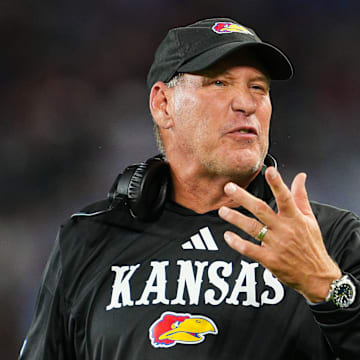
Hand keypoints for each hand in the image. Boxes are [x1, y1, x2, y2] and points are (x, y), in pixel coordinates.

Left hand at [218, 167, 340, 302]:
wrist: (316, 276)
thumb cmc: (312, 244)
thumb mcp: (310, 219)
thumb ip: (301, 196)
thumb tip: (300, 176)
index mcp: (295, 218)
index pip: (286, 197)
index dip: (278, 184)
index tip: (270, 170)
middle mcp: (285, 229)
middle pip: (261, 210)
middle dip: (244, 198)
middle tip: (229, 187)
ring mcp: (276, 245)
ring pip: (252, 228)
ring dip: (235, 218)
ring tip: (222, 210)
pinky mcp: (270, 259)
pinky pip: (250, 249)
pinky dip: (237, 242)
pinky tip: (227, 235)